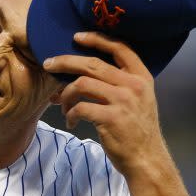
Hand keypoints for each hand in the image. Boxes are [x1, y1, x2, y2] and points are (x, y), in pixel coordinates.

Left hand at [43, 32, 168, 177]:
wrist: (146, 159)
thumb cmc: (137, 131)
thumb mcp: (139, 100)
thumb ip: (121, 83)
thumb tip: (85, 72)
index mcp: (142, 77)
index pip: (120, 48)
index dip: (97, 39)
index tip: (77, 37)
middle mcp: (133, 85)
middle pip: (92, 64)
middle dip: (65, 61)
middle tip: (48, 64)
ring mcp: (123, 101)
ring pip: (82, 84)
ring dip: (66, 93)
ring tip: (62, 104)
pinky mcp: (110, 118)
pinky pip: (80, 108)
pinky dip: (70, 114)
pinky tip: (71, 121)